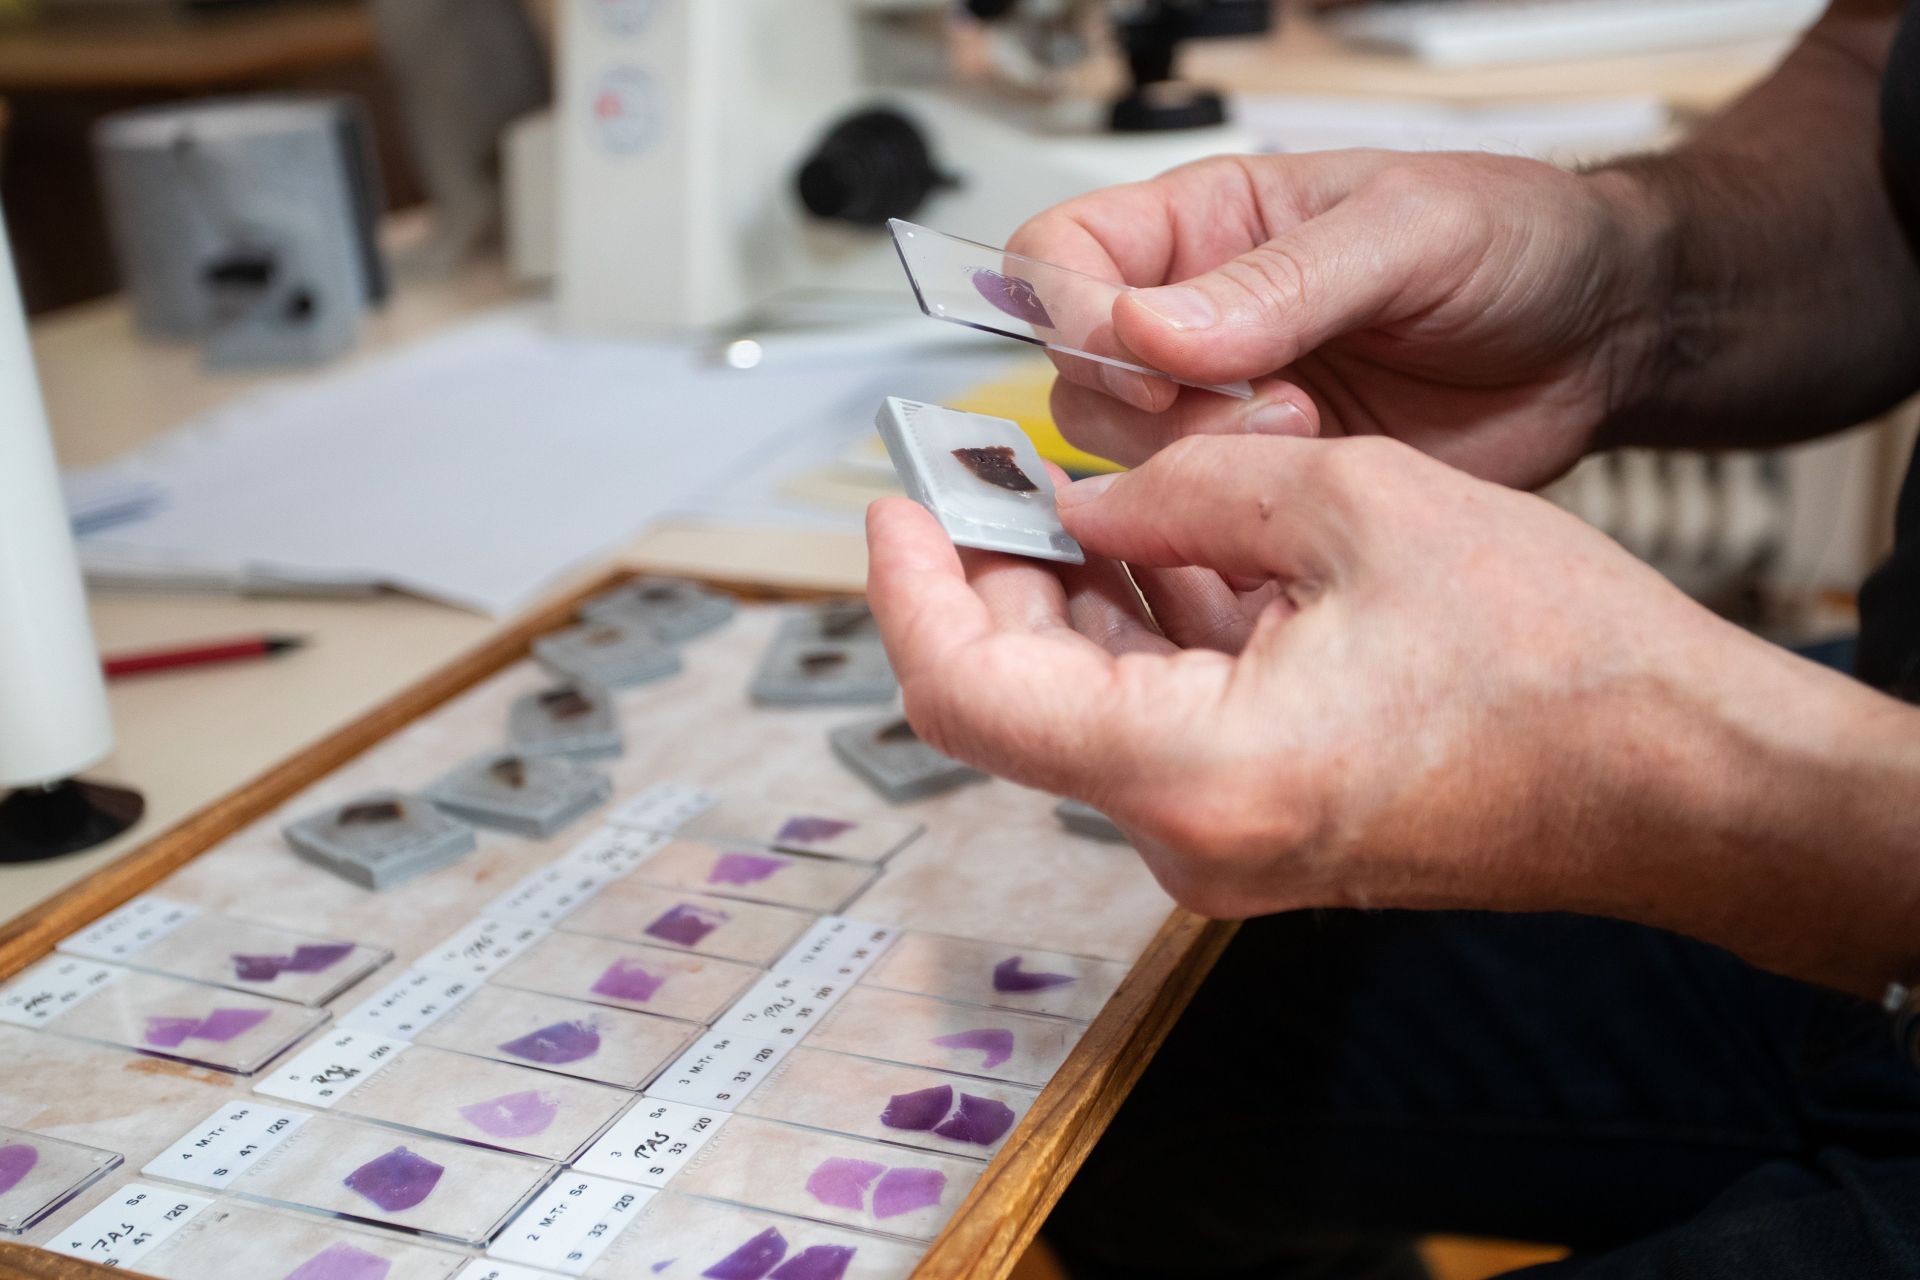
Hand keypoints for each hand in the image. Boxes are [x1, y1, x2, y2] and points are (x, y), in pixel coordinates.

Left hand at [866, 434, 1919, 993]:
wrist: (1676, 778)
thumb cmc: (1562, 665)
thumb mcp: (1354, 505)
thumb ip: (1186, 488)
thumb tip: (1088, 496)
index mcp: (1195, 774)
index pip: (967, 691)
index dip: (909, 589)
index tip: (895, 504)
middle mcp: (1189, 839)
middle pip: (1017, 694)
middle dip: (995, 570)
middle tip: (994, 463)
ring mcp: (1221, 845)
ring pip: (1085, 704)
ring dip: (1075, 594)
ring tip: (1092, 485)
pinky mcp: (1256, 827)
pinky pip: (1157, 723)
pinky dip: (1145, 633)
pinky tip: (1173, 545)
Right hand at [1006, 151, 1666, 488]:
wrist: (1602, 342)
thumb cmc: (1518, 247)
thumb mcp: (1408, 232)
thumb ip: (1277, 282)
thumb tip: (1149, 329)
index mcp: (1207, 227)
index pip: (1061, 259)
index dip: (1076, 316)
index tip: (1153, 358)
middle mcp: (1196, 320)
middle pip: (1076, 375)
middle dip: (1155, 409)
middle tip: (1272, 403)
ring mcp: (1226, 406)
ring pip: (1124, 458)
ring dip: (1202, 465)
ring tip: (1313, 433)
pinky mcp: (1266, 483)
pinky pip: (1193, 518)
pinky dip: (1230, 522)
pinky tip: (1309, 492)